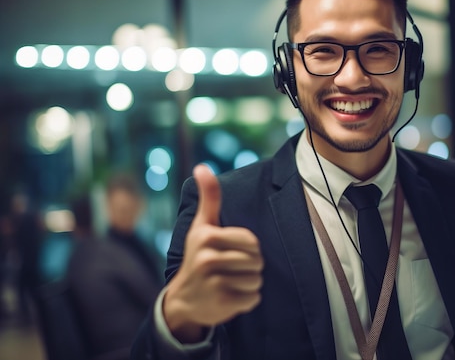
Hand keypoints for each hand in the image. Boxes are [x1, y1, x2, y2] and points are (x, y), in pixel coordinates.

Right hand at [163, 164, 262, 342]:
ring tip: (230, 282)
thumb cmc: (198, 255)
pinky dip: (247, 300)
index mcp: (206, 236)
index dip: (249, 248)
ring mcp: (213, 283)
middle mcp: (207, 258)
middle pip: (257, 261)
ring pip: (257, 280)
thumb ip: (209, 197)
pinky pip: (253, 298)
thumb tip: (202, 167)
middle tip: (230, 269)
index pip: (252, 242)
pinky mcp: (221, 303)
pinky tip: (230, 296)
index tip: (232, 252)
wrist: (183, 299)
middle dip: (250, 266)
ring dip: (249, 284)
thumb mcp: (202, 225)